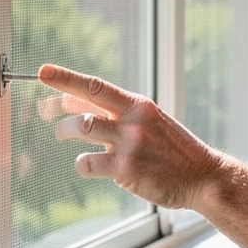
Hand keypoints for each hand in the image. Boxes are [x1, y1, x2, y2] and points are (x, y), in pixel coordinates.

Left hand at [37, 64, 225, 210]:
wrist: (203, 176)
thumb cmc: (171, 148)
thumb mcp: (148, 120)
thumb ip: (114, 111)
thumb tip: (73, 100)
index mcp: (138, 105)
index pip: (96, 86)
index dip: (66, 78)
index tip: (44, 72)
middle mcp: (132, 120)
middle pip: (83, 106)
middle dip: (57, 109)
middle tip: (47, 115)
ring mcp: (129, 144)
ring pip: (81, 129)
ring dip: (65, 132)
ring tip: (63, 136)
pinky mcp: (125, 169)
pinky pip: (87, 162)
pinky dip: (81, 163)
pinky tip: (88, 165)